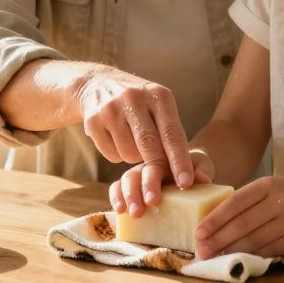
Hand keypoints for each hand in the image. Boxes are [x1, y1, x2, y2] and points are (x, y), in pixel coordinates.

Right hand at [74, 66, 195, 189]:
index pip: (172, 133)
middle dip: (155, 174)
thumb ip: (172, 134)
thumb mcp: (159, 107)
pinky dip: (117, 156)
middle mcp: (135, 99)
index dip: (180, 160)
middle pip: (149, 145)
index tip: (186, 183)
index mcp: (159, 96)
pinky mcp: (93, 121)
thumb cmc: (141, 105)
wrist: (98, 84)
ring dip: (135, 159)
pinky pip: (111, 154)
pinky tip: (117, 139)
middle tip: (157, 198)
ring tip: (135, 145)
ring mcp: (111, 109)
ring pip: (128, 153)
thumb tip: (190, 176)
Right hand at [109, 149, 214, 216]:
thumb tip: (202, 179)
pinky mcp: (124, 185)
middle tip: (152, 200)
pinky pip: (116, 188)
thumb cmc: (192, 167)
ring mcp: (135, 172)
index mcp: (168, 151)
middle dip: (149, 184)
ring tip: (137, 212)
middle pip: (145, 166)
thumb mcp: (201, 164)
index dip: (178, 165)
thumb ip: (203, 168)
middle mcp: (148, 160)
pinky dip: (116, 197)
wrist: (180, 174)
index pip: (171, 153)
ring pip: (128, 177)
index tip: (184, 184)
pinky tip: (120, 209)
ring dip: (131, 194)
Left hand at [193, 176, 283, 259]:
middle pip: (242, 224)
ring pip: (255, 239)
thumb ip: (249, 200)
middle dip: (218, 239)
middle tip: (201, 251)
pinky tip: (239, 257)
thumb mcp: (274, 187)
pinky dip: (252, 254)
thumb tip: (215, 221)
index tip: (197, 232)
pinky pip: (270, 249)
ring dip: (232, 250)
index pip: (235, 202)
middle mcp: (279, 200)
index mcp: (269, 184)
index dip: (214, 219)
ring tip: (215, 257)